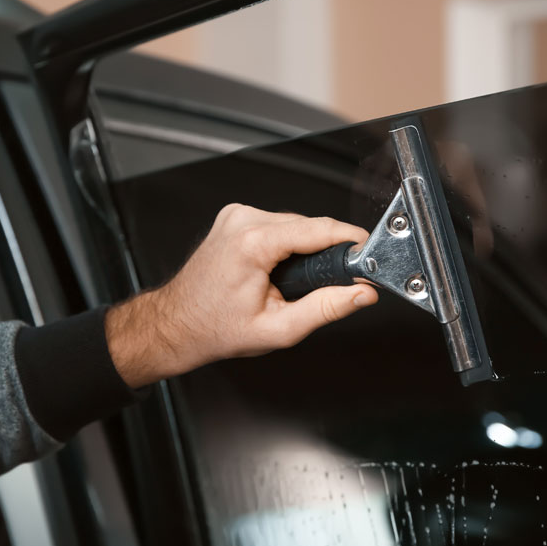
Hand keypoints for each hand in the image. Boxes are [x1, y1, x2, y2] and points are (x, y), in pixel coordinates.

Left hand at [106, 203, 377, 388]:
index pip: (318, 229)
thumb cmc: (216, 329)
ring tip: (293, 283)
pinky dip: (286, 244)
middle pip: (307, 226)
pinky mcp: (234, 218)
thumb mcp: (279, 328)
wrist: (178, 324)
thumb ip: (326, 309)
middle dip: (325, 252)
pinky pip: (276, 225)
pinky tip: (278, 270)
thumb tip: (361, 294)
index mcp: (253, 243)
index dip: (350, 241)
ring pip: (294, 224)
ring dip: (304, 249)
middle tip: (330, 284)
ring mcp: (236, 216)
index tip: (368, 253)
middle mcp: (243, 221)